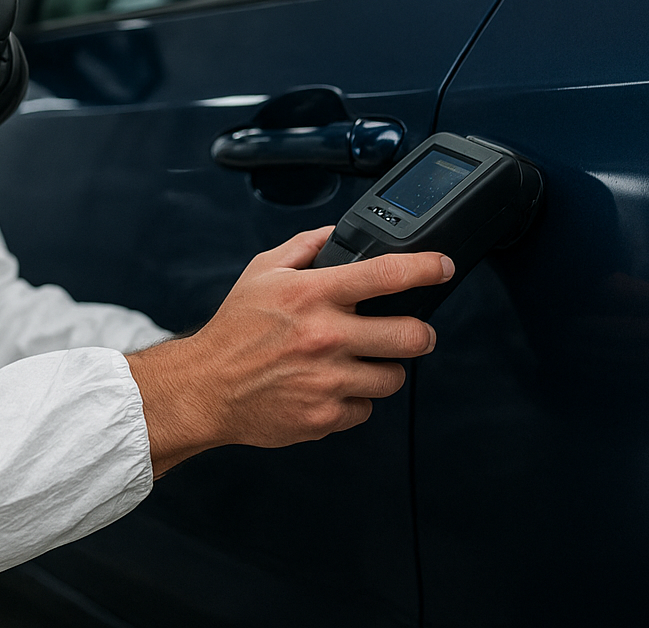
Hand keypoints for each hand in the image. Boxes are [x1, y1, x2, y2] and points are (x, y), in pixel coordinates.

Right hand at [125, 226, 450, 475]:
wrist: (205, 388)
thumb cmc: (233, 331)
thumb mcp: (262, 272)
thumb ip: (306, 247)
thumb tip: (339, 233)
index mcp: (313, 294)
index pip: (386, 274)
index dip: (426, 267)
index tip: (442, 266)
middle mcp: (325, 336)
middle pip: (411, 336)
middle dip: (420, 333)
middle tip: (413, 332)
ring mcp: (328, 380)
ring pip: (393, 377)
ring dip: (384, 369)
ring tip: (358, 362)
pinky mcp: (325, 415)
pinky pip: (365, 409)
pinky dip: (355, 399)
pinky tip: (331, 387)